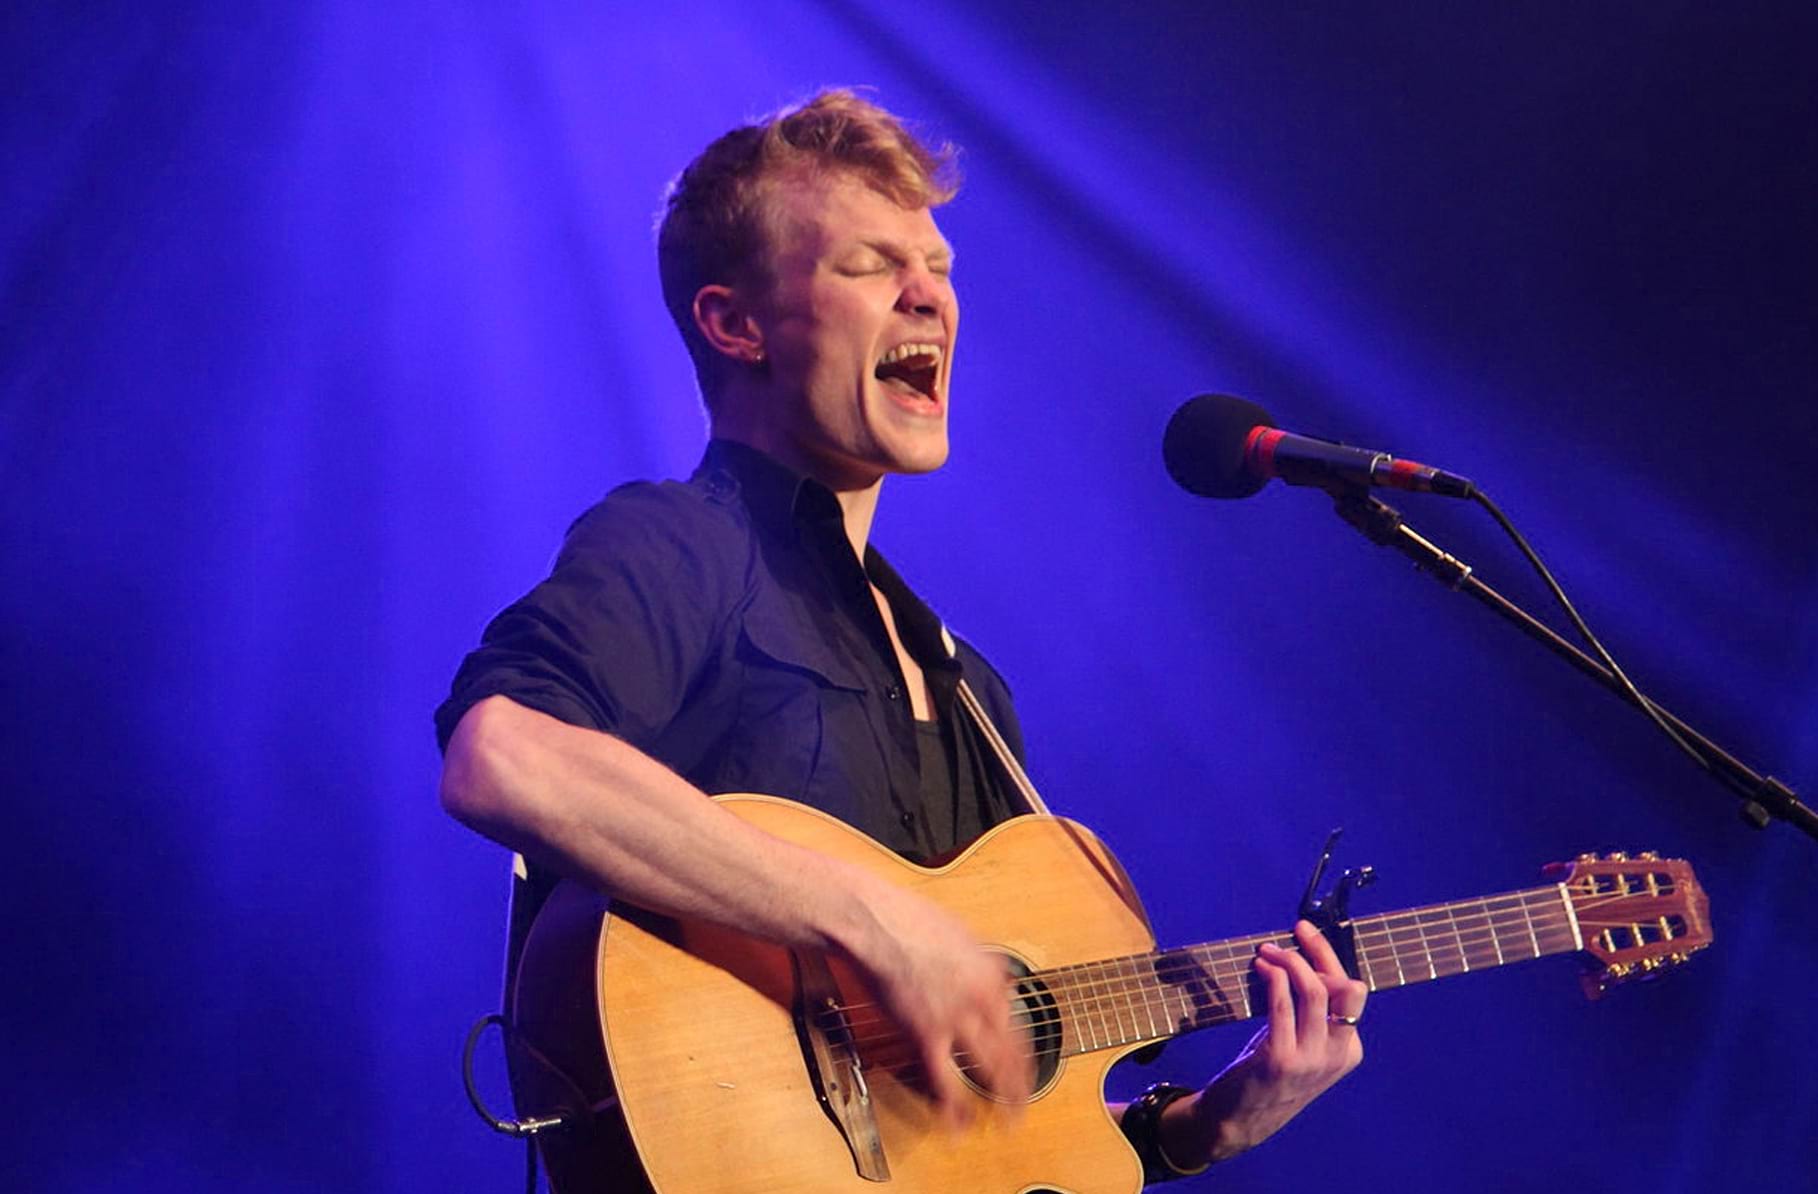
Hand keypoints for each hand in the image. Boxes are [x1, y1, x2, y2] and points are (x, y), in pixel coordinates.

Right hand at [846, 876, 1032, 1126]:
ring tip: (1007, 1122)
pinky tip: (958, 1126)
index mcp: (992, 976)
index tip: (1026, 1072)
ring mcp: (955, 1018)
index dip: (1026, 1057)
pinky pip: (943, 1080)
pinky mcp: (924, 1032)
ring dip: (1002, 1100)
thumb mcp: (963, 936)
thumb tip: (999, 981)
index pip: (1020, 1027)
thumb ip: (984, 965)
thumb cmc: (910, 920)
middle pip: (1011, 1053)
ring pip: (987, 1069)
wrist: (875, 922)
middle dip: (1022, 1086)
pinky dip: (953, 1107)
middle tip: (1025, 1106)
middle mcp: (981, 1000)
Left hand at [1172, 919, 1366, 1163]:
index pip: (1350, 990)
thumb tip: (1302, 958)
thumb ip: (1311, 1011)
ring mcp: (1311, 1059)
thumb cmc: (1267, 1073)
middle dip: (1319, 953)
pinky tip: (1261, 968)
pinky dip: (1273, 978)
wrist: (1240, 1120)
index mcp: (1349, 1049)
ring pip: (1315, 991)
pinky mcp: (1282, 1059)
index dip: (1327, 955)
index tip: (1306, 932)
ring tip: (1267, 952)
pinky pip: (1282, 1005)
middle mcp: (1338, 1055)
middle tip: (1294, 934)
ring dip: (1289, 961)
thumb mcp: (1301, 1043)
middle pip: (1344, 987)